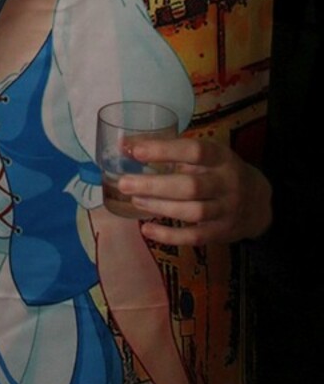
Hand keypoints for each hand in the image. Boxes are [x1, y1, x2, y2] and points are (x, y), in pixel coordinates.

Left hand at [118, 136, 271, 245]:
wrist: (259, 203)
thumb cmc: (220, 171)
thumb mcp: (207, 154)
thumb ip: (173, 151)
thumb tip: (127, 146)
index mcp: (221, 157)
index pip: (194, 151)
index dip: (164, 150)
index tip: (134, 151)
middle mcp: (227, 184)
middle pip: (191, 186)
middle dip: (154, 185)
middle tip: (124, 183)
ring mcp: (227, 211)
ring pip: (192, 212)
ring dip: (160, 207)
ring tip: (134, 200)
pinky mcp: (221, 233)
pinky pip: (194, 237)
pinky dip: (169, 235)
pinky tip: (147, 230)